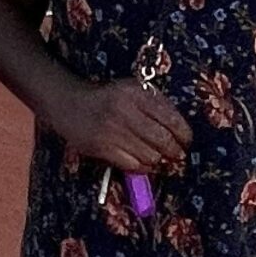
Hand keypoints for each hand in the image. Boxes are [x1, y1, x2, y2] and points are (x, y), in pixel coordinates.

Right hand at [48, 78, 191, 172]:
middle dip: (174, 152)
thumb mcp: (133, 90)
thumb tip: (181, 132)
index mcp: (136, 94)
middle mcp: (124, 111)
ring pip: (150, 156)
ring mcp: (112, 130)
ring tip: (154, 155)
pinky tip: (140, 160)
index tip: (185, 141)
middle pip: (164, 141)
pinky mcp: (102, 147)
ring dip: (156, 159)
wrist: (69, 103)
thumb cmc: (108, 98)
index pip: (172, 120)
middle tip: (175, 154)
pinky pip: (134, 165)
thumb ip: (157, 103)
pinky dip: (142, 166)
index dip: (184, 136)